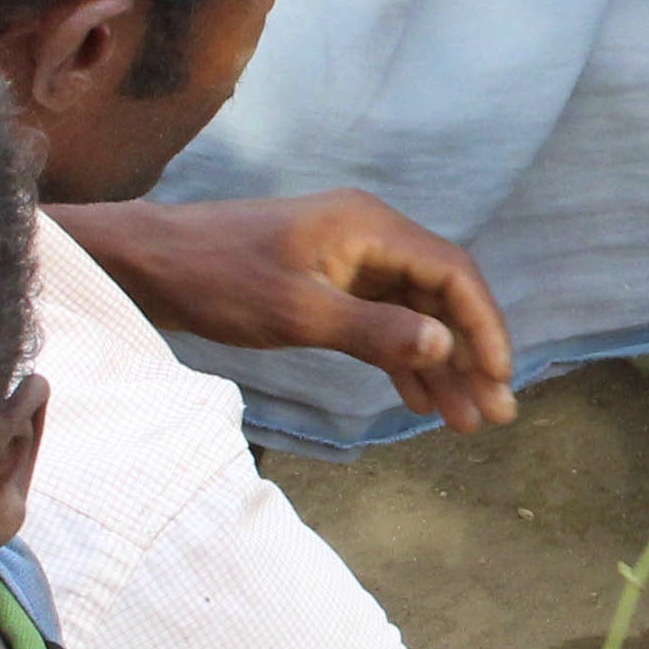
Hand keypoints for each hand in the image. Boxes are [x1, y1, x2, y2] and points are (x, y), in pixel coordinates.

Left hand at [53, 193, 514, 429]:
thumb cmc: (216, 279)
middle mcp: (369, 237)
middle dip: (470, 355)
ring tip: (466, 421)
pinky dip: (402, 360)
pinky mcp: (328, 284)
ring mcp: (349, 261)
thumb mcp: (296, 311)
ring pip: (414, 315)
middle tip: (496, 413)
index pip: (452, 273)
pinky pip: (382, 322)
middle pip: (442, 296)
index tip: (499, 377)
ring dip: (440, 366)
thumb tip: (445, 346)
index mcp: (369, 227)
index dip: (484, 326)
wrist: (149, 265)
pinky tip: (418, 400)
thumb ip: (373, 331)